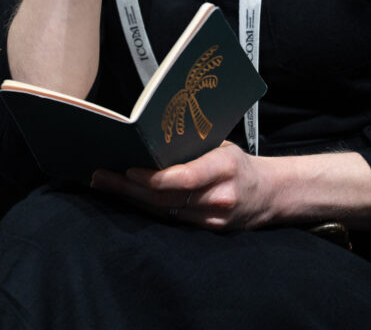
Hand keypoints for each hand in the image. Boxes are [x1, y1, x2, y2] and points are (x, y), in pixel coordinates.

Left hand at [91, 142, 274, 230]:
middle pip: (166, 197)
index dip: (155, 177)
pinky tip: (127, 198)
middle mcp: (218, 197)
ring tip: (105, 184)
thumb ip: (193, 148)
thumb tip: (152, 140)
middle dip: (129, 187)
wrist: (268, 195)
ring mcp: (212, 219)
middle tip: (101, 176)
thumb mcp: (222, 147)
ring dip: (130, 198)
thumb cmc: (239, 164)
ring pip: (163, 211)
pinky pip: (170, 220)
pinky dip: (146, 208)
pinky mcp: (206, 232)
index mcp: (225, 167)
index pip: (186, 178)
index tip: (129, 169)